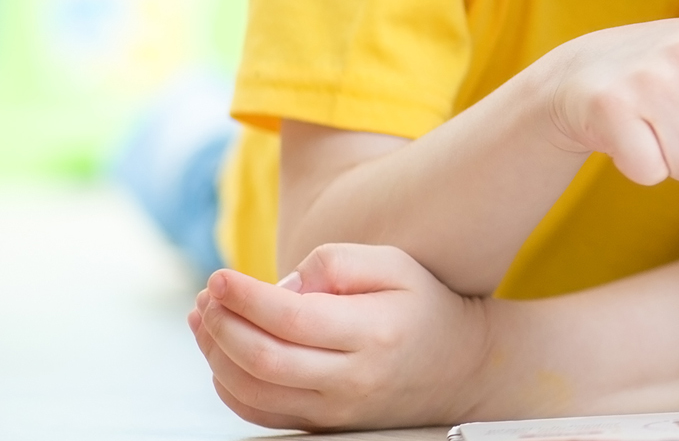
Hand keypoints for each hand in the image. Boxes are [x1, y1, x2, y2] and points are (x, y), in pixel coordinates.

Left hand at [188, 244, 492, 430]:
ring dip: (215, 354)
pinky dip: (228, 385)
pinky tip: (223, 352)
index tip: (219, 277)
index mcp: (374, 333)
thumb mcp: (394, 264)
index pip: (292, 318)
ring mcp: (336, 409)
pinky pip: (260, 414)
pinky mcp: (323, 425)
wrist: (460, 367)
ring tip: (206, 317)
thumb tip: (281, 289)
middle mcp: (353, 379)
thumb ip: (336, 264)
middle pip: (264, 360)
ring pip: (252, 392)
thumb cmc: (422, 304)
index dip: (245, 297)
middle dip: (222, 326)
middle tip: (208, 296)